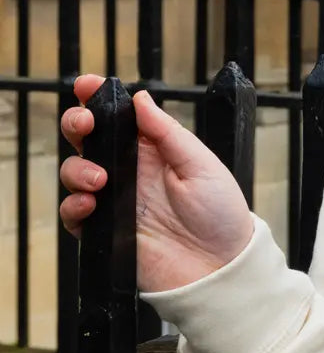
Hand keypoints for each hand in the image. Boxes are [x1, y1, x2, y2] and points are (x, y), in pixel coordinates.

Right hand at [60, 75, 255, 292]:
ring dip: (77, 168)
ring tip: (100, 178)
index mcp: (155, 150)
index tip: (88, 84)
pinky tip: (92, 204)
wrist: (220, 268)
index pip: (121, 118)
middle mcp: (131, 172)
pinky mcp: (106, 231)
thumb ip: (169, 134)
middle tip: (85, 125)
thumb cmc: (220, 215)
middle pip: (89, 139)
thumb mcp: (202, 166)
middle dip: (77, 124)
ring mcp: (115, 200)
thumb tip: (142, 99)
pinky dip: (74, 205)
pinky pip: (74, 214)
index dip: (100, 98)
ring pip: (75, 172)